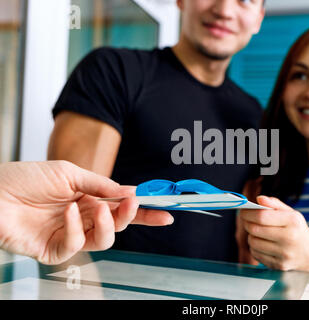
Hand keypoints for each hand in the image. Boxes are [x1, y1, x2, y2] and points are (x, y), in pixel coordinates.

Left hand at [0, 161, 172, 264]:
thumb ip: (101, 185)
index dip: (145, 210)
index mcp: (89, 199)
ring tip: (100, 208)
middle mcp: (83, 218)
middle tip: (135, 204)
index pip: (122, 207)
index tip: (165, 209)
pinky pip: (76, 245)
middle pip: (119, 225)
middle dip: (133, 216)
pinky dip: (76, 228)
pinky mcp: (55, 250)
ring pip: (105, 240)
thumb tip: (130, 191)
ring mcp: (71, 234)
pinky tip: (67, 212)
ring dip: (108, 224)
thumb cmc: (25, 178)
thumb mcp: (69, 173)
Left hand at [239, 195, 308, 271]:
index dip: (248, 213)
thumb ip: (274, 204)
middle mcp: (290, 238)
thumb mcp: (291, 213)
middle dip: (247, 223)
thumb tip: (259, 198)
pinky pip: (255, 254)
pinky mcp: (279, 265)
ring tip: (257, 232)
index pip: (262, 216)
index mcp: (293, 221)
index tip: (243, 211)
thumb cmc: (296, 230)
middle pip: (255, 229)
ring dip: (251, 235)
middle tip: (247, 220)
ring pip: (253, 242)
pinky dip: (254, 247)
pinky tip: (262, 244)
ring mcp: (285, 254)